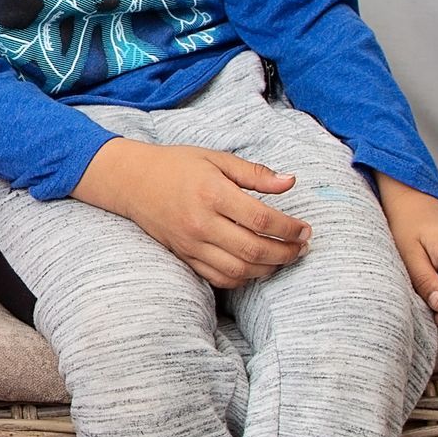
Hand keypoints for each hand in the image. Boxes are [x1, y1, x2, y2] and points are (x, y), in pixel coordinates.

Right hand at [73, 138, 311, 287]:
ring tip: (284, 258)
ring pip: (239, 269)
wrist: (132, 182)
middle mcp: (201, 223)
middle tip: (302, 247)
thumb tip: (290, 182)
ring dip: (268, 268)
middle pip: (253, 249)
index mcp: (212, 194)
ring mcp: (191, 244)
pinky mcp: (185, 256)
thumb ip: (255, 173)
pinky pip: (219, 277)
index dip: (289, 228)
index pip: (261, 218)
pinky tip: (257, 267)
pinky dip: (243, 277)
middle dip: (285, 252)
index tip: (305, 229)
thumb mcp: (216, 159)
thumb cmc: (177, 165)